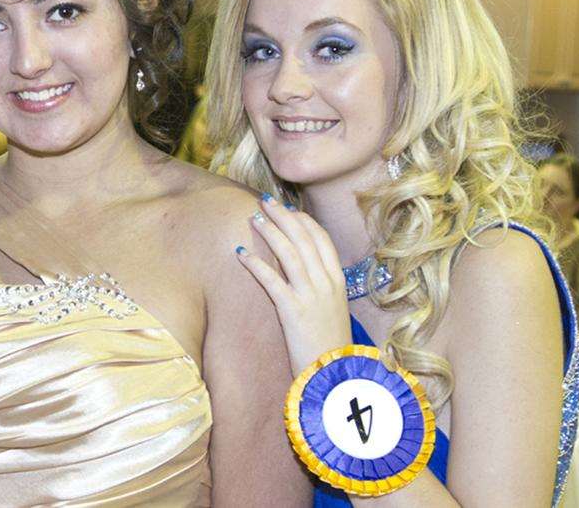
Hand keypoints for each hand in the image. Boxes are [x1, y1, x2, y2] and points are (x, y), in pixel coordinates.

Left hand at [235, 194, 352, 376]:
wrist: (334, 376)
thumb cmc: (329, 346)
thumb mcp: (332, 311)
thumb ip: (321, 289)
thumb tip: (303, 270)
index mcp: (338, 282)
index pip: (322, 239)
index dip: (303, 221)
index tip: (288, 209)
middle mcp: (327, 283)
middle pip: (304, 239)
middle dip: (283, 216)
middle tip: (265, 202)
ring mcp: (311, 296)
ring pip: (289, 253)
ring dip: (270, 232)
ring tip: (254, 218)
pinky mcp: (293, 312)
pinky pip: (272, 280)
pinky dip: (255, 263)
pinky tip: (241, 253)